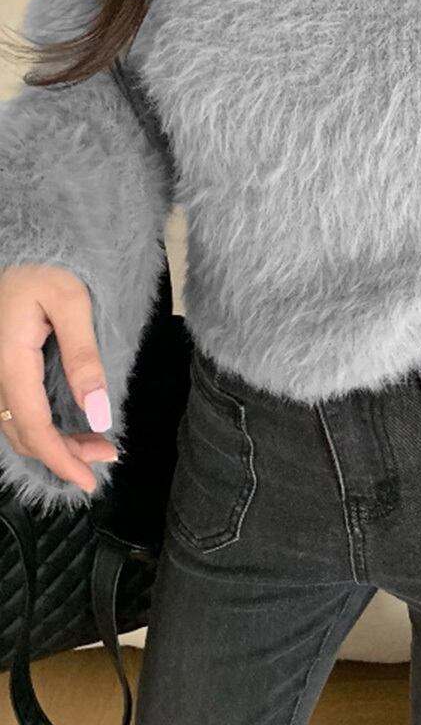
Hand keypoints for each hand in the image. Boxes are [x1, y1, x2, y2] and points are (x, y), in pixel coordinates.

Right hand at [0, 264, 119, 493]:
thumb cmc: (49, 264)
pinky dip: (43, 427)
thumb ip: (84, 357)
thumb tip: (98, 413)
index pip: (32, 426)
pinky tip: (70, 428)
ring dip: (54, 443)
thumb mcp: (73, 303)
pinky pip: (16, 409)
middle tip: (106, 458)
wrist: (25, 245)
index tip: (89, 479)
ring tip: (97, 448)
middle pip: (23, 432)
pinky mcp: (4, 366)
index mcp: (8, 359)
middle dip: (63, 454)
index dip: (60, 458)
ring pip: (17, 424)